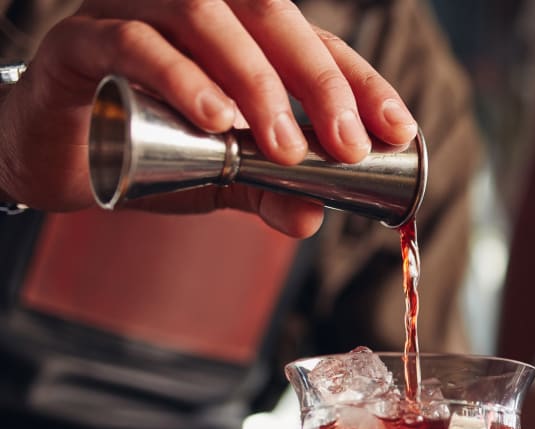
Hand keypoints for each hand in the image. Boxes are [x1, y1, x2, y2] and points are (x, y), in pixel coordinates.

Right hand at [0, 0, 417, 235]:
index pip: (312, 40)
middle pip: (268, 14)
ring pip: (204, 16)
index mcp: (238, 32)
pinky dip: (179, 76)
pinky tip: (213, 121)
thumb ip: (268, 191)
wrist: (53, 154)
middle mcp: (192, 9)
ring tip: (282, 146)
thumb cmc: (144, 148)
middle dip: (318, 80)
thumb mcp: (221, 176)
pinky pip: (131, 41)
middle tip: (347, 145)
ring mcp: (132, 13)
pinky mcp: (80, 41)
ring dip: (254, 80)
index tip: (397, 130)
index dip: (360, 81)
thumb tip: (313, 219)